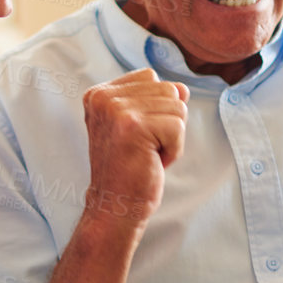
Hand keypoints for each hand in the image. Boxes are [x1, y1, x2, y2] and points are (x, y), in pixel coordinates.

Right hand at [81, 69, 187, 228]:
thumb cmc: (129, 168)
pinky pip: (178, 127)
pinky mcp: (133, 126)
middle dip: (166, 122)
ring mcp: (116, 110)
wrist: (115, 205)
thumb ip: (156, 99)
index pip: (150, 77)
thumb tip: (183, 89)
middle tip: (143, 148)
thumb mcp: (138, 125)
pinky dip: (174, 150)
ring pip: (177, 107)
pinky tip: (152, 162)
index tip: (135, 135)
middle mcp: (103, 97)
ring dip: (171, 137)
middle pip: (168, 89)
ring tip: (147, 154)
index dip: (155, 108)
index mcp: (98, 94)